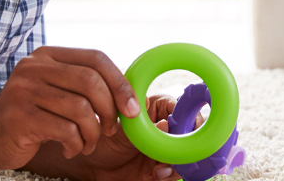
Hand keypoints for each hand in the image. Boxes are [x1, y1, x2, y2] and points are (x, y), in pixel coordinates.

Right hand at [0, 46, 139, 171]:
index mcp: (47, 55)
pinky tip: (70, 148)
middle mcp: (33, 67)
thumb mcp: (56, 91)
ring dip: (92, 133)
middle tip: (111, 130)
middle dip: (110, 109)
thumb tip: (130, 90)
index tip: (132, 108)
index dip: (120, 82)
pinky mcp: (19, 116)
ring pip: (80, 109)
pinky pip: (66, 130)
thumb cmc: (32, 116)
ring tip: (87, 143)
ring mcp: (23, 90)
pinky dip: (76, 144)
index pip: (95, 58)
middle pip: (90, 81)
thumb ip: (84, 84)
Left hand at [65, 95, 185, 180]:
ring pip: (187, 156)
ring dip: (177, 164)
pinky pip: (175, 173)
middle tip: (175, 153)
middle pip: (192, 134)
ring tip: (158, 169)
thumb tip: (166, 123)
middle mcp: (167, 129)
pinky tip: (154, 175)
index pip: (184, 110)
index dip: (191, 120)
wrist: (91, 165)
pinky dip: (168, 176)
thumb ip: (141, 122)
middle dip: (187, 146)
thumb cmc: (102, 137)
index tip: (187, 131)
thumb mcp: (121, 127)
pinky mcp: (162, 170)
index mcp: (159, 109)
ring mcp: (166, 150)